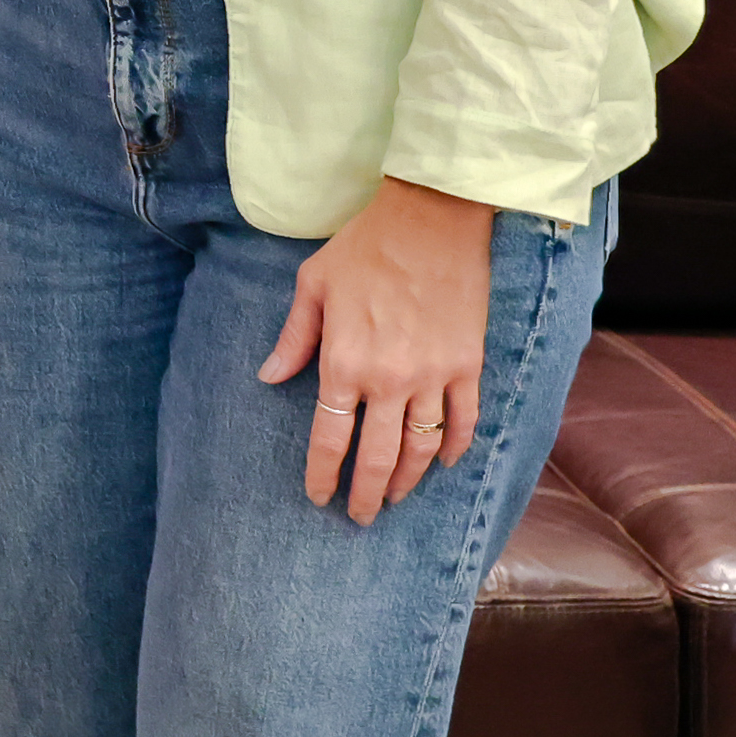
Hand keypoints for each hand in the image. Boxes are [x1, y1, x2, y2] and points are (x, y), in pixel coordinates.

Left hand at [257, 176, 494, 523]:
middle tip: (361, 516)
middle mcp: (388, 380)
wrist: (430, 220)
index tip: (319, 497)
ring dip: (408, 480)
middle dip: (367, 494)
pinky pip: (463, 421)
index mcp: (343, 363)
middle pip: (377, 457)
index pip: (329, 438)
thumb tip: (268, 378)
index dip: (322, 474)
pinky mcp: (467, 366)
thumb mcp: (312, 286)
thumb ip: (293, 338)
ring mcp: (432, 376)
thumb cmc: (364, 248)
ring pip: (421, 448)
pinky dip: (454, 448)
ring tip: (396, 498)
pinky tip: (442, 463)